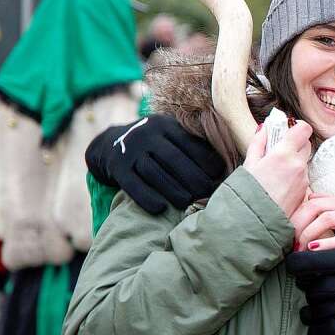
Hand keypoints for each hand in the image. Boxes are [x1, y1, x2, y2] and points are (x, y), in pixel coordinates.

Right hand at [85, 114, 225, 214]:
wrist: (110, 143)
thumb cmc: (155, 144)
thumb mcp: (170, 134)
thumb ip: (192, 144)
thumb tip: (224, 165)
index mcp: (165, 125)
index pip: (189, 144)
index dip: (206, 161)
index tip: (220, 176)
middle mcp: (147, 134)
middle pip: (173, 159)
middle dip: (193, 178)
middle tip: (208, 193)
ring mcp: (130, 151)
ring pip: (153, 172)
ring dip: (172, 190)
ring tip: (187, 203)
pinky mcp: (117, 167)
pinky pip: (132, 184)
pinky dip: (146, 198)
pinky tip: (160, 209)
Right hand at [243, 120, 312, 217]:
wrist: (254, 222)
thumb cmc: (247, 192)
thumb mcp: (249, 163)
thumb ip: (259, 141)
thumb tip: (266, 126)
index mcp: (284, 154)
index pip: (304, 129)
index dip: (298, 126)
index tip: (289, 129)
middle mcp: (298, 165)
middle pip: (307, 144)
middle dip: (295, 144)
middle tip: (279, 151)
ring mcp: (304, 180)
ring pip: (304, 162)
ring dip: (294, 162)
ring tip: (275, 173)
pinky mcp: (305, 192)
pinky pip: (303, 177)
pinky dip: (294, 177)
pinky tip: (280, 185)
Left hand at [290, 195, 334, 269]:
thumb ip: (323, 216)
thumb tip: (302, 204)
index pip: (310, 202)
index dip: (294, 218)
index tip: (285, 236)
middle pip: (315, 207)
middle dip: (298, 226)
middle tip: (291, 245)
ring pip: (327, 218)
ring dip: (309, 234)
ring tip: (301, 250)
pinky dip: (327, 244)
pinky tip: (314, 250)